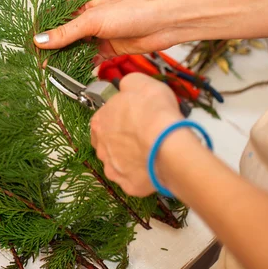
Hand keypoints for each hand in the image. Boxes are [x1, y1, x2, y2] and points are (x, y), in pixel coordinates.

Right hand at [34, 0, 179, 63]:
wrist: (162, 24)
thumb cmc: (131, 12)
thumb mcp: (93, 20)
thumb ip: (66, 32)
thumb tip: (40, 40)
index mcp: (82, 3)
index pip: (55, 16)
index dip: (42, 29)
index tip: (29, 43)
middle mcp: (88, 18)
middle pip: (64, 34)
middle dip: (52, 47)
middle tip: (37, 61)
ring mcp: (98, 34)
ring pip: (75, 48)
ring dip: (66, 58)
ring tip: (51, 70)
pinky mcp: (107, 48)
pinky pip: (89, 58)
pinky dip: (81, 66)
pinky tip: (72, 73)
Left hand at [89, 73, 183, 196]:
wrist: (167, 143)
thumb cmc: (154, 112)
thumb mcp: (140, 83)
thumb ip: (127, 84)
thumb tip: (125, 87)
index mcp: (100, 121)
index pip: (105, 118)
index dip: (121, 117)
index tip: (135, 117)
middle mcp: (101, 147)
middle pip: (109, 142)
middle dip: (124, 139)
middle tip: (144, 135)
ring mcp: (113, 168)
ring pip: (120, 162)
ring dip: (131, 157)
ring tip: (151, 150)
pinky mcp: (128, 185)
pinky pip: (134, 179)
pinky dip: (143, 173)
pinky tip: (154, 165)